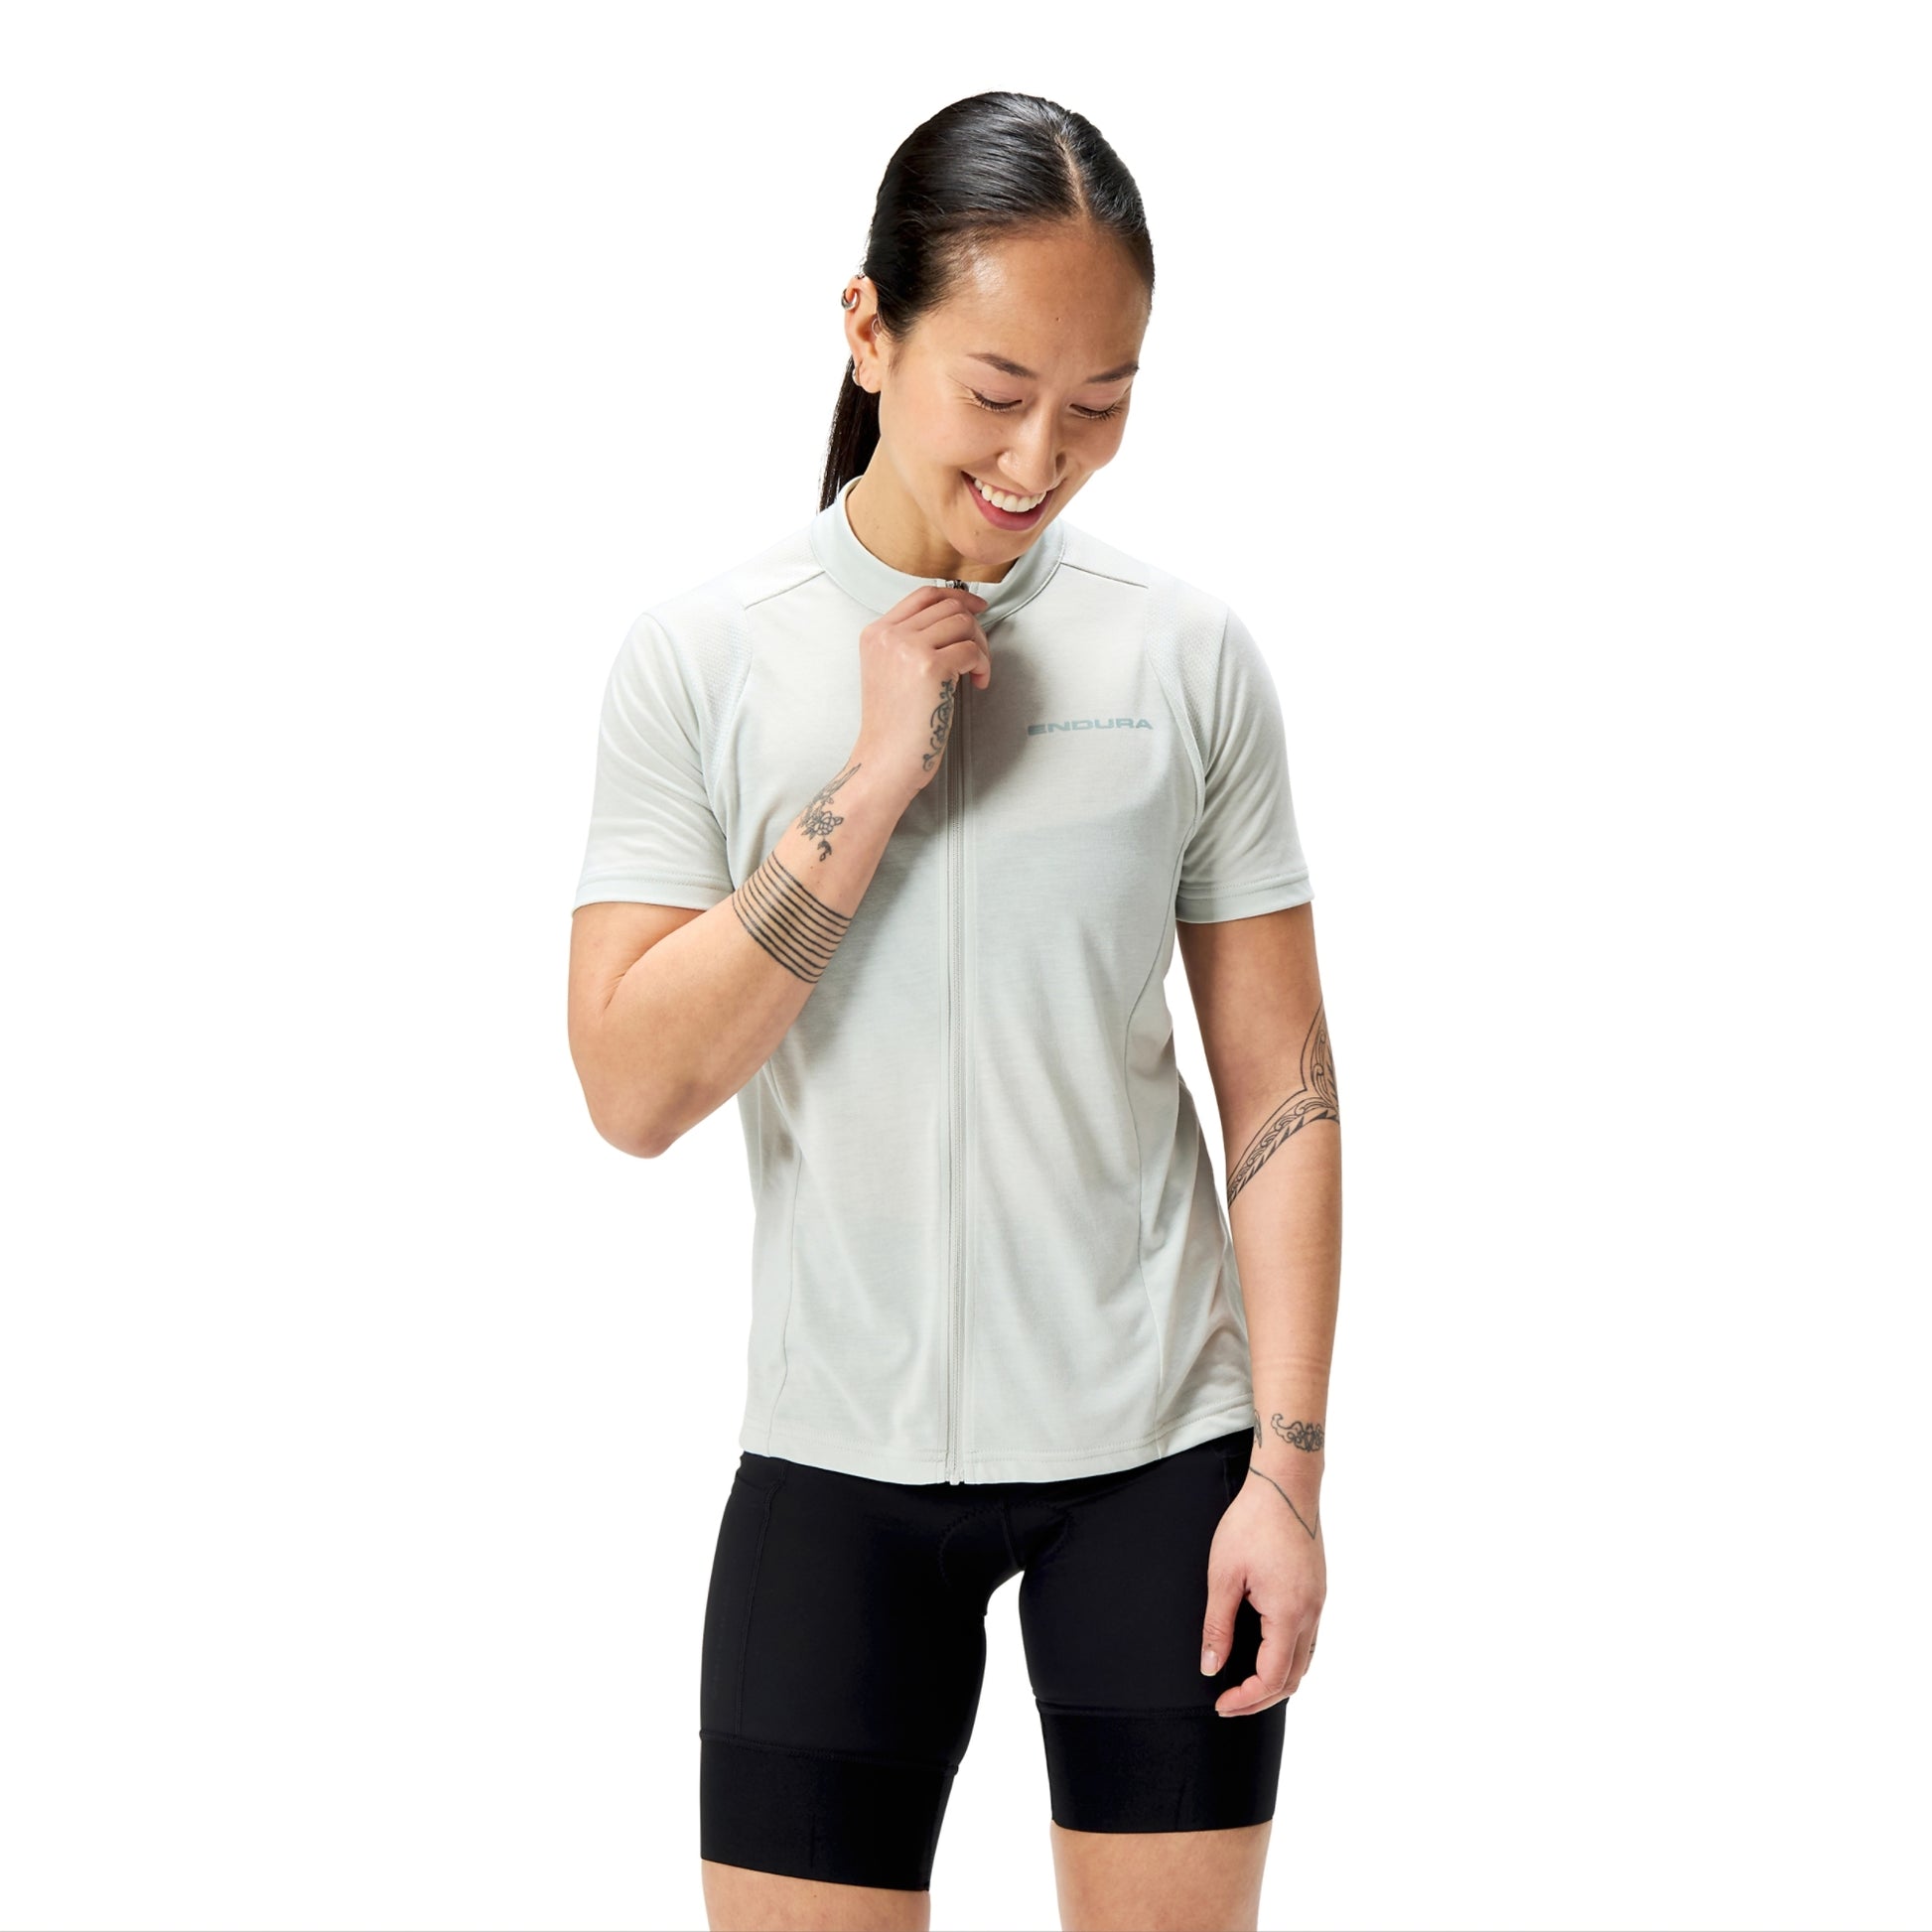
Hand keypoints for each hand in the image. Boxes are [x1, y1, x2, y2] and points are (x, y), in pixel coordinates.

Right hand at [850, 584, 990, 804]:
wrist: (885, 761)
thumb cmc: (895, 725)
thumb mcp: (891, 671)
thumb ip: (912, 641)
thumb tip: (959, 617)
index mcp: (876, 632)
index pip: (924, 594)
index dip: (957, 596)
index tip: (978, 608)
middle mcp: (889, 635)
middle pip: (948, 606)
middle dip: (974, 628)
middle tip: (978, 657)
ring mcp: (908, 648)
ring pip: (963, 623)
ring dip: (980, 647)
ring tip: (976, 674)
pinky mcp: (930, 667)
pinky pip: (972, 650)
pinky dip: (983, 665)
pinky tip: (977, 684)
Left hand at [1200, 1463, 1324, 1715]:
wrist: (1285, 1485)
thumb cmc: (1251, 1523)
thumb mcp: (1223, 1575)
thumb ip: (1218, 1626)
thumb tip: (1211, 1667)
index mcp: (1289, 1612)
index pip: (1272, 1677)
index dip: (1246, 1698)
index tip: (1220, 1704)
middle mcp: (1311, 1613)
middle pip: (1293, 1677)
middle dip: (1261, 1698)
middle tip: (1229, 1703)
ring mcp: (1319, 1602)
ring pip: (1305, 1660)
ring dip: (1277, 1680)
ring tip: (1245, 1685)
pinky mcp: (1317, 1590)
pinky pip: (1308, 1639)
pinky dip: (1288, 1657)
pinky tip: (1265, 1653)